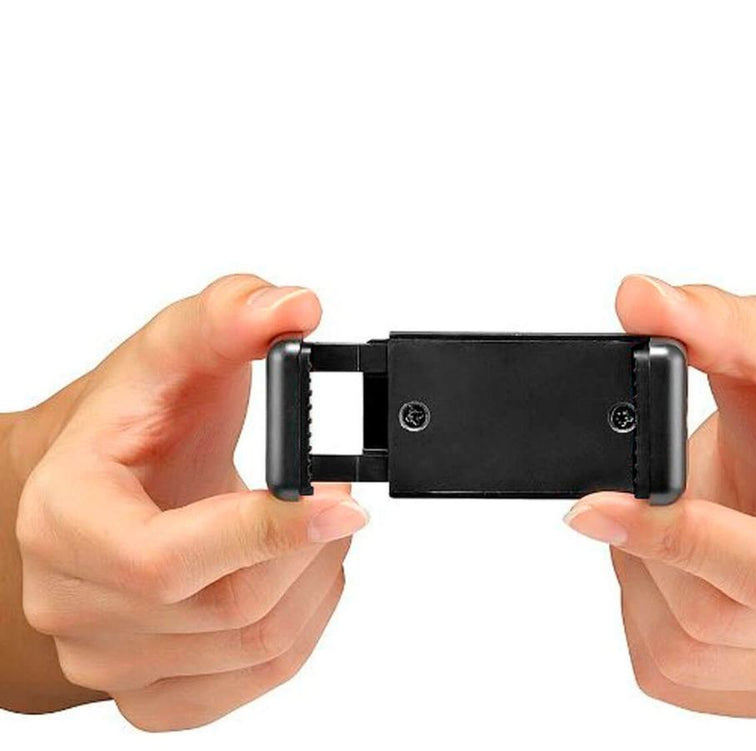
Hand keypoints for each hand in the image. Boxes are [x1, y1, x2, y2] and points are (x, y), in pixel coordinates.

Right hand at [12, 275, 367, 729]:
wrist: (106, 482)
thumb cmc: (134, 422)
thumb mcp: (173, 350)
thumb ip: (229, 316)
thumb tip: (294, 307)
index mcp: (62, 518)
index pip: (165, 561)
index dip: (266, 535)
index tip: (343, 501)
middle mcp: (73, 602)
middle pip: (231, 611)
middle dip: (311, 549)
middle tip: (337, 500)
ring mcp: (110, 659)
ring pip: (258, 650)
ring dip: (318, 582)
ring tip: (320, 529)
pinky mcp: (155, 691)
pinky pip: (256, 680)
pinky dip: (304, 627)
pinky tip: (297, 577)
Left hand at [564, 275, 755, 716]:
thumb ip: (712, 321)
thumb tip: (638, 299)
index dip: (671, 539)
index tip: (594, 504)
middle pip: (716, 621)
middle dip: (646, 555)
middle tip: (631, 499)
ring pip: (687, 657)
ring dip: (641, 587)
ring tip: (657, 526)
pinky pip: (682, 679)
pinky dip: (649, 621)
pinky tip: (671, 569)